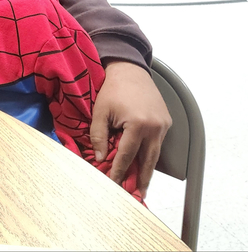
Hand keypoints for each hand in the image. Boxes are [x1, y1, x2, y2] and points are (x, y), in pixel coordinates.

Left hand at [90, 61, 171, 192]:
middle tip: (138, 194)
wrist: (129, 70)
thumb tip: (101, 157)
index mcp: (138, 125)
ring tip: (143, 185)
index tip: (114, 184)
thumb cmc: (112, 89)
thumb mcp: (100, 112)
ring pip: (155, 153)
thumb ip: (99, 136)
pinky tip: (144, 162)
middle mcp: (155, 127)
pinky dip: (151, 152)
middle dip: (143, 179)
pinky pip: (158, 142)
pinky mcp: (166, 121)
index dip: (120, 171)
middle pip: (148, 160)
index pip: (127, 155)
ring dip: (149, 169)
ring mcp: (163, 124)